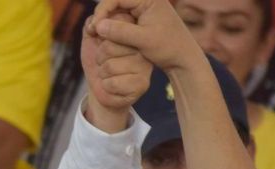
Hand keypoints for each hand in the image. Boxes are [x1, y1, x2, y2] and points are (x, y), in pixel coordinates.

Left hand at [81, 9, 151, 129]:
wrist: (103, 89)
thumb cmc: (99, 63)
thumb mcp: (92, 40)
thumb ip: (92, 26)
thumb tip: (93, 25)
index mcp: (132, 31)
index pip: (110, 30)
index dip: (100, 44)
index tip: (104, 51)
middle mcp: (142, 46)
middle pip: (108, 47)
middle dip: (100, 60)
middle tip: (106, 65)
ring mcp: (144, 65)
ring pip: (109, 66)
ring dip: (103, 74)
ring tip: (110, 75)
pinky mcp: (142, 83)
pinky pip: (112, 83)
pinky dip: (106, 87)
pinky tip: (114, 86)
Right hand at [91, 0, 207, 74]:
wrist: (183, 58)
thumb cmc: (168, 47)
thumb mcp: (143, 40)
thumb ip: (121, 32)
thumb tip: (98, 26)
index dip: (102, 10)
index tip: (95, 27)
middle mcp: (145, 0)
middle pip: (115, 2)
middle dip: (101, 16)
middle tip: (91, 32)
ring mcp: (142, 9)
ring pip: (116, 11)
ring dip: (104, 22)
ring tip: (94, 35)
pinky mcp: (140, 19)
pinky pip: (121, 19)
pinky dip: (111, 28)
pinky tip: (103, 38)